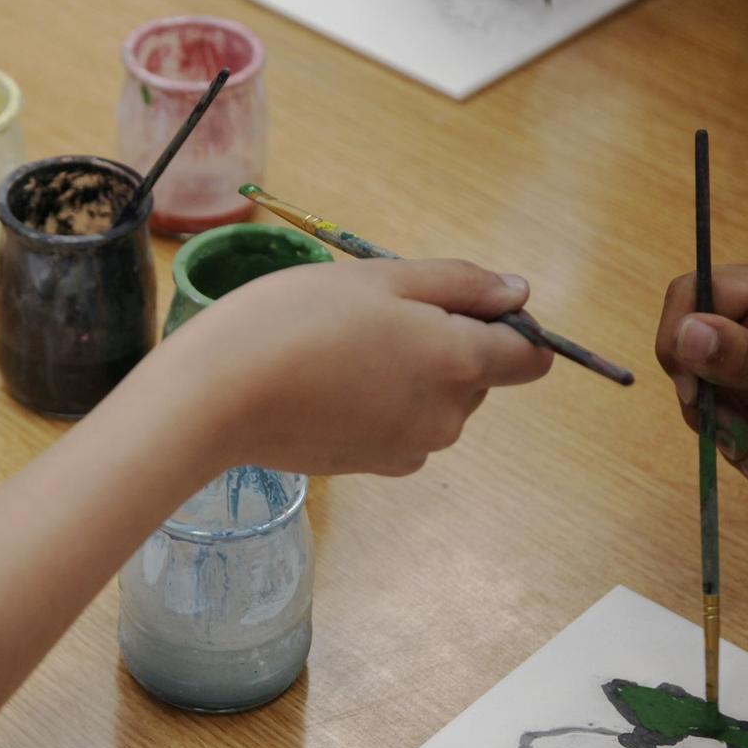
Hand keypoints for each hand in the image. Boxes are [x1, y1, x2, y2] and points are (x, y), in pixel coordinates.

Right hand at [168, 258, 553, 475]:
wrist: (216, 398)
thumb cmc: (294, 321)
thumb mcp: (380, 279)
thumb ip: (460, 284)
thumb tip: (518, 295)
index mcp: (459, 363)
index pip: (530, 357)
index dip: (506, 326)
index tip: (452, 306)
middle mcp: (447, 418)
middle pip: (475, 377)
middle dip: (440, 345)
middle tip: (369, 319)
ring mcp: (408, 449)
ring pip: (432, 402)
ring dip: (405, 375)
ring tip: (337, 351)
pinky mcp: (370, 468)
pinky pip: (396, 427)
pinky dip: (375, 405)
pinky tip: (324, 386)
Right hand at [655, 256, 747, 493]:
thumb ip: (745, 358)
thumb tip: (683, 336)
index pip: (695, 293)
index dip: (679, 339)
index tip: (693, 393)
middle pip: (698, 346)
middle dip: (711, 405)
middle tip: (737, 447)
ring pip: (712, 383)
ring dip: (729, 432)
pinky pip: (734, 402)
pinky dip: (743, 438)